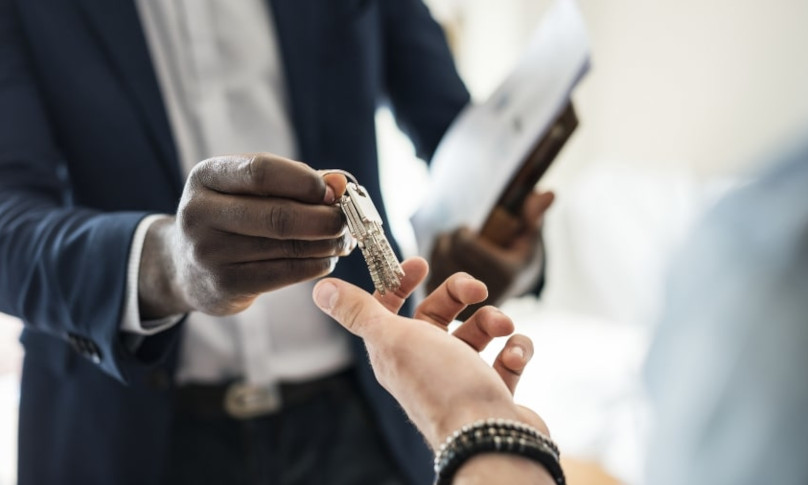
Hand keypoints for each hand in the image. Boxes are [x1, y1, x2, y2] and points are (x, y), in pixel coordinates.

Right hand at [139, 154, 352, 317]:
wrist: (185, 267)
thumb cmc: (232, 217)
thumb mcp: (249, 189)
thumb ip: (295, 181)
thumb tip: (339, 183)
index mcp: (206, 176)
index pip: (262, 171)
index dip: (305, 181)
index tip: (333, 191)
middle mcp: (199, 213)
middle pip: (278, 215)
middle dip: (324, 218)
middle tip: (346, 221)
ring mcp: (209, 252)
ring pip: (286, 247)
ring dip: (326, 244)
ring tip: (342, 240)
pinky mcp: (224, 285)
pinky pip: (284, 273)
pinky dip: (315, 265)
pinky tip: (326, 259)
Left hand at [312, 257, 547, 449]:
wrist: (489, 437)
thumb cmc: (441, 385)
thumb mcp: (392, 339)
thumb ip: (359, 312)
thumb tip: (321, 289)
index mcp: (395, 351)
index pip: (389, 308)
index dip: (400, 282)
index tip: (421, 264)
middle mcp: (425, 364)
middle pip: (438, 314)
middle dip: (459, 294)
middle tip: (478, 290)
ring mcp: (461, 378)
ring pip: (477, 333)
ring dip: (492, 320)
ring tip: (503, 327)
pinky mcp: (492, 391)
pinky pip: (506, 358)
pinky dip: (515, 350)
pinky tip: (515, 354)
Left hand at [427, 190, 553, 316]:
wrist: (509, 289)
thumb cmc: (518, 255)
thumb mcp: (529, 236)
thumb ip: (534, 215)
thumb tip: (549, 193)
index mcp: (505, 274)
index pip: (465, 244)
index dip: (462, 232)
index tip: (467, 229)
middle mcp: (485, 293)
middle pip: (448, 253)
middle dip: (450, 239)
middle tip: (458, 236)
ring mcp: (465, 305)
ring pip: (435, 265)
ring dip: (440, 250)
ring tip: (452, 247)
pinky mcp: (450, 312)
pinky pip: (430, 279)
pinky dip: (433, 266)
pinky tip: (444, 261)